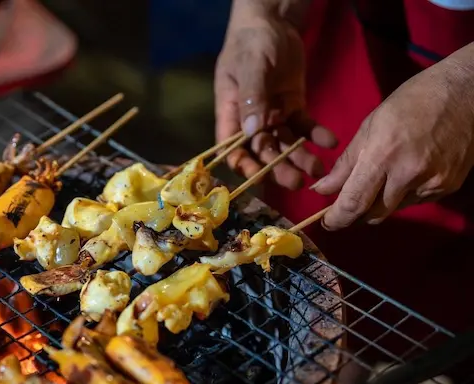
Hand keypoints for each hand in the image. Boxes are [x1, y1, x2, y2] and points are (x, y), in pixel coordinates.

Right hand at [214, 2, 336, 188]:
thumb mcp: (251, 66)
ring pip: (285, 144)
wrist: (274, 21)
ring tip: (318, 170)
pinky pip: (304, 126)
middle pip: (262, 152)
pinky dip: (316, 135)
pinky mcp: (292, 107)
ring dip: (299, 158)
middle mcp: (251, 120)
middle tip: (298, 183)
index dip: (244, 166)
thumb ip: (252, 98)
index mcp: (231, 113)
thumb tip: (253, 132)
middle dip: (278, 169)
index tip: (259, 178)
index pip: (232, 148)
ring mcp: (272, 115)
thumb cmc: (252, 42)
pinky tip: (330, 142)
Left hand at [312, 51, 473, 229]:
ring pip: (393, 210)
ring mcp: (431, 182)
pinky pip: (414, 202)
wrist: (467, 93)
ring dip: (379, 203)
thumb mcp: (370, 125)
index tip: (327, 223)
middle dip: (355, 214)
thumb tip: (322, 190)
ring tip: (382, 178)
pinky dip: (403, 195)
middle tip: (346, 205)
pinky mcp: (447, 186)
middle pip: (373, 215)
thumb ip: (346, 163)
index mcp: (384, 154)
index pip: (354, 202)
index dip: (337, 219)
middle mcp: (408, 173)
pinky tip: (407, 172)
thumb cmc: (413, 102)